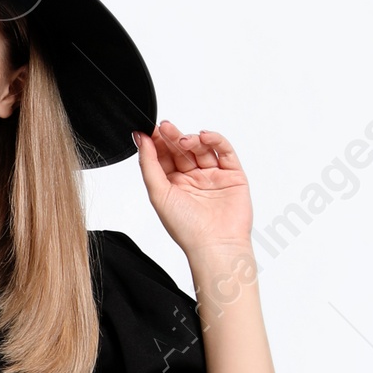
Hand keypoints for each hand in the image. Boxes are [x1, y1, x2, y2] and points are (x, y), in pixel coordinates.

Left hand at [134, 122, 252, 258]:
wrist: (216, 245)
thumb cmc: (186, 228)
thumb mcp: (158, 194)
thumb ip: (148, 165)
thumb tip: (140, 139)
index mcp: (173, 186)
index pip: (164, 157)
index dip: (157, 142)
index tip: (149, 130)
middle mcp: (192, 180)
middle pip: (182, 150)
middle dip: (172, 137)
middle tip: (165, 127)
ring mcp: (213, 176)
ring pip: (202, 148)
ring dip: (192, 139)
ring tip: (184, 140)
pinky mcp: (233, 175)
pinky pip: (224, 151)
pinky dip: (215, 140)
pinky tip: (204, 136)